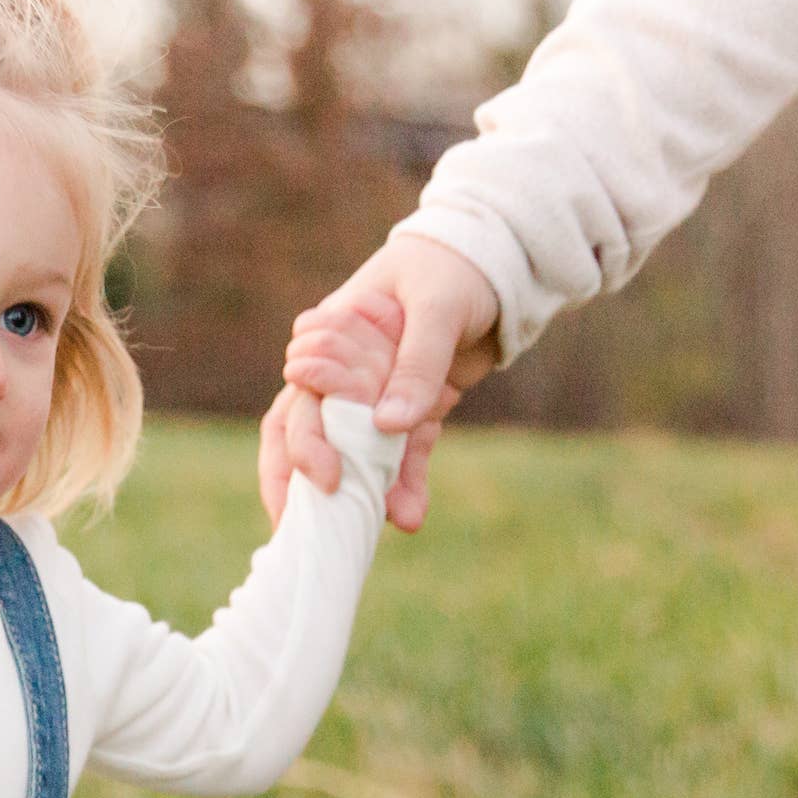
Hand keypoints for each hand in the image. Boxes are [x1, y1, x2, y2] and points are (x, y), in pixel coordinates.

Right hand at [265, 232, 502, 531]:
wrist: (499, 265)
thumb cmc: (453, 268)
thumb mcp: (437, 308)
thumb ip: (415, 365)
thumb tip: (388, 427)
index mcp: (330, 338)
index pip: (298, 400)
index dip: (302, 444)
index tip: (327, 477)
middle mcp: (343, 374)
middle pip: (306, 434)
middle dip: (301, 485)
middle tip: (305, 529)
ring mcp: (375, 397)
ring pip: (353, 455)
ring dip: (362, 494)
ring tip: (374, 531)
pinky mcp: (413, 413)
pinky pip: (402, 456)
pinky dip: (405, 486)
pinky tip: (412, 517)